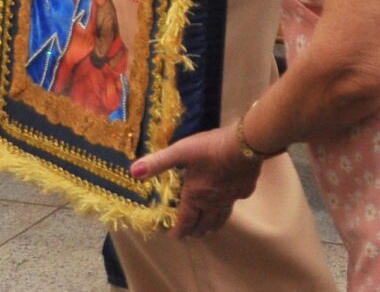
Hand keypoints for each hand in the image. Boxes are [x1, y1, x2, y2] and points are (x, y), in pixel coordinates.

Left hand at [128, 124, 263, 237]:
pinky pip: (236, 202)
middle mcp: (213, 203)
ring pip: (221, 219)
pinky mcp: (246, 189)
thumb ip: (158, 162)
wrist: (246, 142)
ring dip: (212, 225)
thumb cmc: (210, 148)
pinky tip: (231, 198)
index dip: (178, 231)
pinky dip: (229, 205)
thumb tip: (133, 172)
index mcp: (195, 197)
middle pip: (204, 225)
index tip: (174, 236)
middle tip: (189, 232)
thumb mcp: (180, 151)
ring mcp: (231, 197)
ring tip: (209, 227)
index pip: (185, 222)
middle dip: (195, 231)